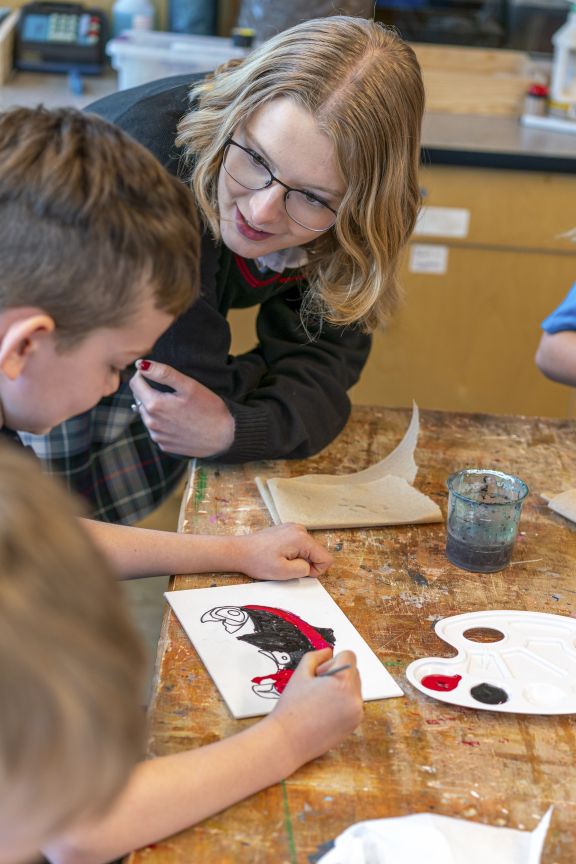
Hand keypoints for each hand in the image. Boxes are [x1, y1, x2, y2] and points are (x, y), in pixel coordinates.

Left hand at [130, 360, 234, 457]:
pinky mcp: (164, 446)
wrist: (225, 437)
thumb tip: (141, 365)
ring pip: (147, 415)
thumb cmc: (209, 408)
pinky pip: (157, 430)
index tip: (155, 372)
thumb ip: (163, 373)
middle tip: (169, 388)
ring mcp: (157, 436)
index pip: (135, 384)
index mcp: (154, 405)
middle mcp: (151, 423)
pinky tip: (179, 420)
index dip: (143, 374)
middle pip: (140, 399)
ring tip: (175, 404)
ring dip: (155, 407)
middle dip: (149, 390)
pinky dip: (162, 422)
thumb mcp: (189, 385)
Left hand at [232, 523, 332, 579]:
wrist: (240, 551)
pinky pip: (300, 545)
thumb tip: (310, 566)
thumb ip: (304, 570)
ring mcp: (293, 528)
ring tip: (281, 560)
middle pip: (317, 552)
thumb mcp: (284, 572)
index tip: (299, 571)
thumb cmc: (258, 561)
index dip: (316, 570)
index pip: (326, 558)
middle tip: (287, 566)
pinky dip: (293, 553)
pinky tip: (279, 554)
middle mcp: (300, 529)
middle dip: (306, 563)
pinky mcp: (287, 530)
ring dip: (299, 558)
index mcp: (302, 538)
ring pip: (308, 549)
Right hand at [268, 648, 361, 769]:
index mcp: (344, 682)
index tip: (319, 675)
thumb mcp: (300, 673)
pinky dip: (342, 704)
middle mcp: (355, 698)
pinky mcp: (354, 725)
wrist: (287, 741)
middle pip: (353, 672)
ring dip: (341, 689)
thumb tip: (328, 651)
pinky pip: (353, 704)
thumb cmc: (291, 707)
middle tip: (317, 689)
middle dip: (337, 674)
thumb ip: (316, 656)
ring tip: (319, 702)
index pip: (349, 656)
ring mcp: (357, 714)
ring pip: (353, 688)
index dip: (332, 661)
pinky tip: (323, 713)